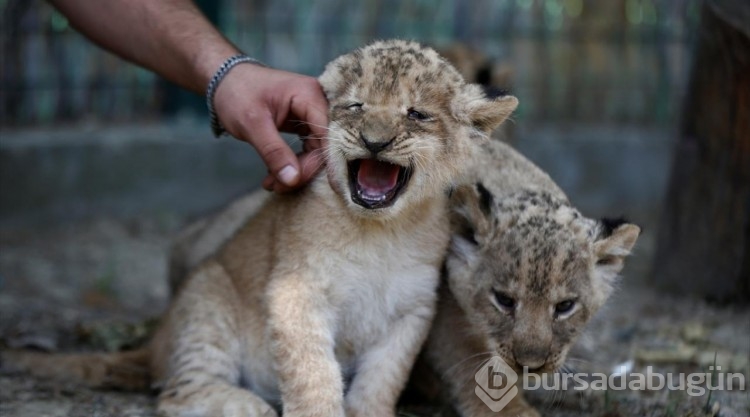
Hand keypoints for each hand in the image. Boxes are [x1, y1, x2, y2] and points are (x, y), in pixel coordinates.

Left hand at [213, 64, 328, 191]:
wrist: (225, 80)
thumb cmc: (237, 93)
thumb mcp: (252, 124)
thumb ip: (273, 152)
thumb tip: (293, 180)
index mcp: (310, 94)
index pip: (327, 134)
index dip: (321, 161)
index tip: (309, 185)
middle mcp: (318, 102)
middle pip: (324, 145)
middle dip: (302, 170)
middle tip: (278, 187)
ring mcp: (312, 113)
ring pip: (316, 151)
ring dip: (296, 170)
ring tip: (272, 184)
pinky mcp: (304, 123)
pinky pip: (307, 149)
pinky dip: (292, 164)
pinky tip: (275, 175)